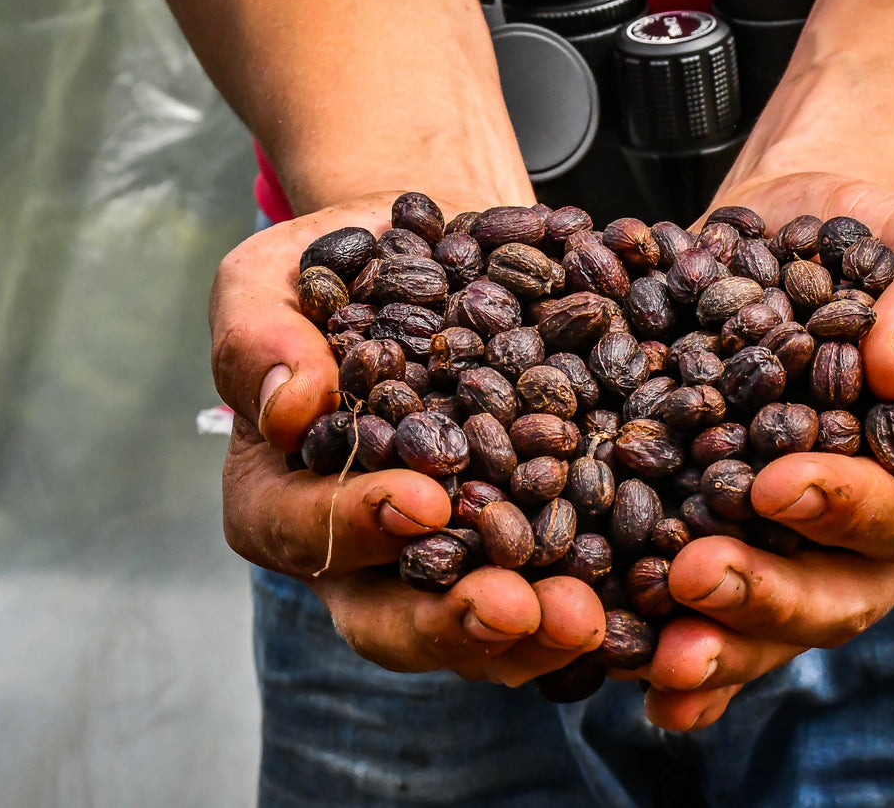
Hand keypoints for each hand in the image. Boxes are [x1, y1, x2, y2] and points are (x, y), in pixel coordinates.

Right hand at [211, 192, 604, 685]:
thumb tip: (290, 407)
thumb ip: (258, 339)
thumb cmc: (331, 269)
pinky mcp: (515, 543)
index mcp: (276, 499)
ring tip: (585, 616)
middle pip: (391, 617)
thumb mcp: (270, 282)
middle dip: (455, 620)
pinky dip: (592, 596)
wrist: (424, 259)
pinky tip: (635, 592)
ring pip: (478, 627)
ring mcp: (440, 559)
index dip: (356, 524)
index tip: (424, 500)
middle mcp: (356, 552)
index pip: (301, 529)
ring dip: (533, 633)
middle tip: (517, 607)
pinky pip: (547, 591)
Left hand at [640, 173, 893, 729]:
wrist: (789, 243)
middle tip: (693, 578)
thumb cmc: (873, 242)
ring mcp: (801, 556)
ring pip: (766, 627)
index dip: (850, 508)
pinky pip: (700, 615)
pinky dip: (663, 646)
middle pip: (839, 596)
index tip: (776, 485)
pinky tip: (613, 662)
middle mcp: (880, 539)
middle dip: (767, 599)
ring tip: (653, 658)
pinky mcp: (727, 546)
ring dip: (712, 646)